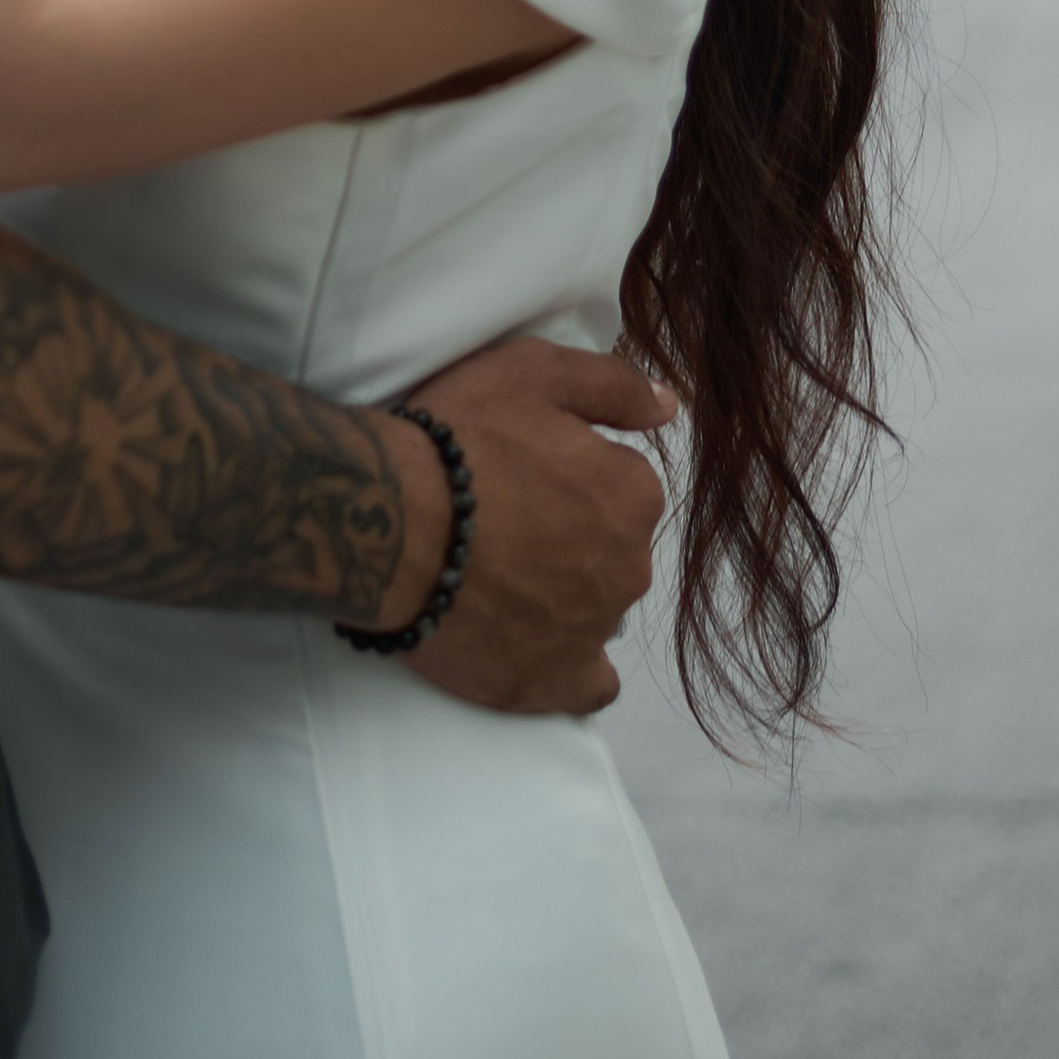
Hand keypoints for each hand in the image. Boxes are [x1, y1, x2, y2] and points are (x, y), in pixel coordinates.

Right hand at [374, 338, 673, 716]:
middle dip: (573, 534)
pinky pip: (589, 685)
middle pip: (611, 548)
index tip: (525, 471)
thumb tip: (668, 406)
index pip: (621, 482)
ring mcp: (591, 631)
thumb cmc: (461, 437)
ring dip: (565, 594)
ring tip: (497, 577)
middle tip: (504, 520)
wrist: (390, 522)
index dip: (572, 472)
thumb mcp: (535, 373)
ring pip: (597, 607)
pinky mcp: (549, 682)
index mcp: (632, 494)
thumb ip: (611, 386)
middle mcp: (629, 567)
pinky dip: (571, 667)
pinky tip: (540, 647)